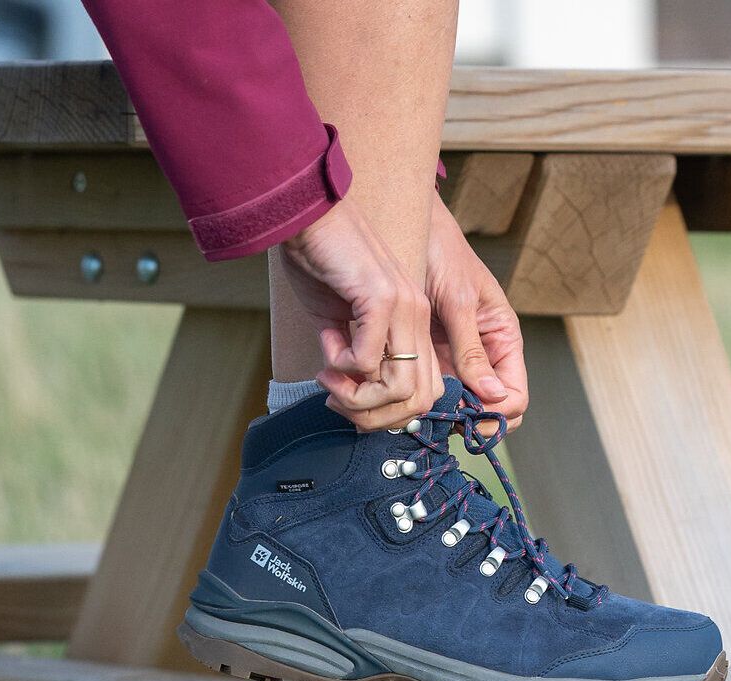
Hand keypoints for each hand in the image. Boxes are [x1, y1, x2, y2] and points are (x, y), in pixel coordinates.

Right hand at [280, 196, 443, 429]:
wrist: (305, 213)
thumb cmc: (319, 261)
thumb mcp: (342, 319)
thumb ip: (355, 354)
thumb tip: (351, 389)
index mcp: (414, 324)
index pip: (425, 393)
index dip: (389, 413)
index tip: (348, 399)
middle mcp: (417, 318)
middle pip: (418, 401)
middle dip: (374, 416)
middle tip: (338, 399)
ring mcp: (404, 307)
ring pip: (399, 389)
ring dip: (358, 397)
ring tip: (330, 377)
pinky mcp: (380, 298)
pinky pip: (366, 360)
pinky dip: (341, 365)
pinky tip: (326, 345)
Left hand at [426, 192, 527, 429]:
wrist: (406, 227)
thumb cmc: (440, 252)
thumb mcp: (458, 300)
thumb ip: (472, 349)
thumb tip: (492, 395)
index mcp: (503, 340)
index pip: (515, 397)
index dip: (496, 414)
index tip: (468, 414)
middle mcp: (485, 356)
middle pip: (491, 412)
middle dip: (471, 422)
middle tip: (440, 419)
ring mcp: (458, 361)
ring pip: (461, 409)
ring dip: (445, 417)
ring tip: (418, 412)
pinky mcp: (432, 360)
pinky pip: (435, 395)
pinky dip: (424, 403)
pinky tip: (405, 399)